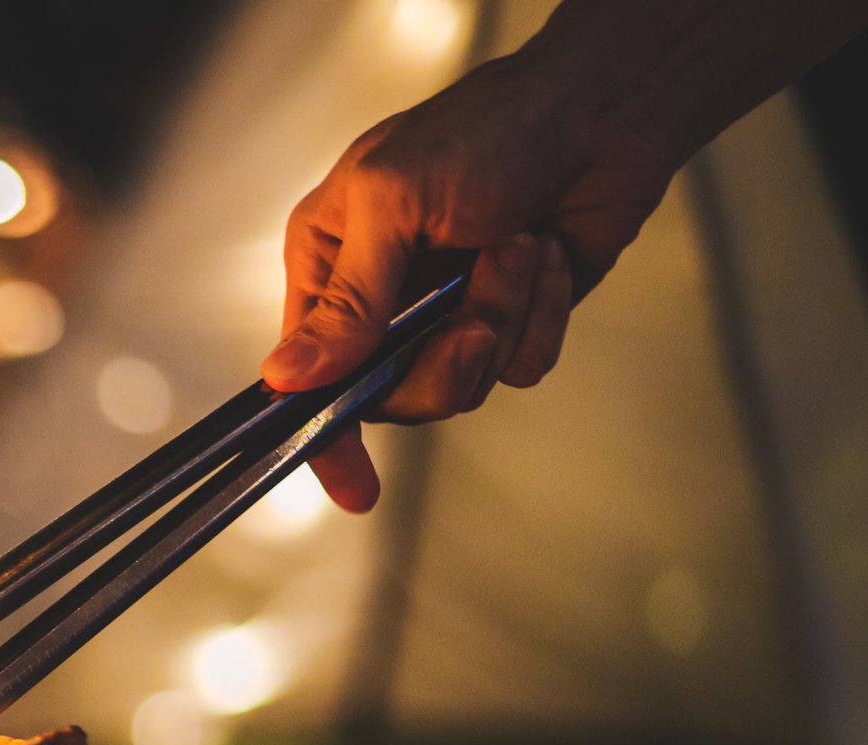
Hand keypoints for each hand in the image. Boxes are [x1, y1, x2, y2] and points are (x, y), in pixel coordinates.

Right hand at [262, 49, 676, 510]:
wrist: (604, 113)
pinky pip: (519, 369)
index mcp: (330, 260)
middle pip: (389, 394)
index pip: (307, 370)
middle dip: (442, 360)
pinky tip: (549, 257)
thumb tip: (286, 376)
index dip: (323, 433)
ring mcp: (446, 313)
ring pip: (459, 386)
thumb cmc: (491, 129)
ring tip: (520, 249)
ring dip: (501, 319)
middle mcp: (383, 296)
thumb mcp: (395, 204)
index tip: (354, 484)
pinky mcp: (510, 321)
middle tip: (474, 317)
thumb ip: (346, 300)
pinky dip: (543, 317)